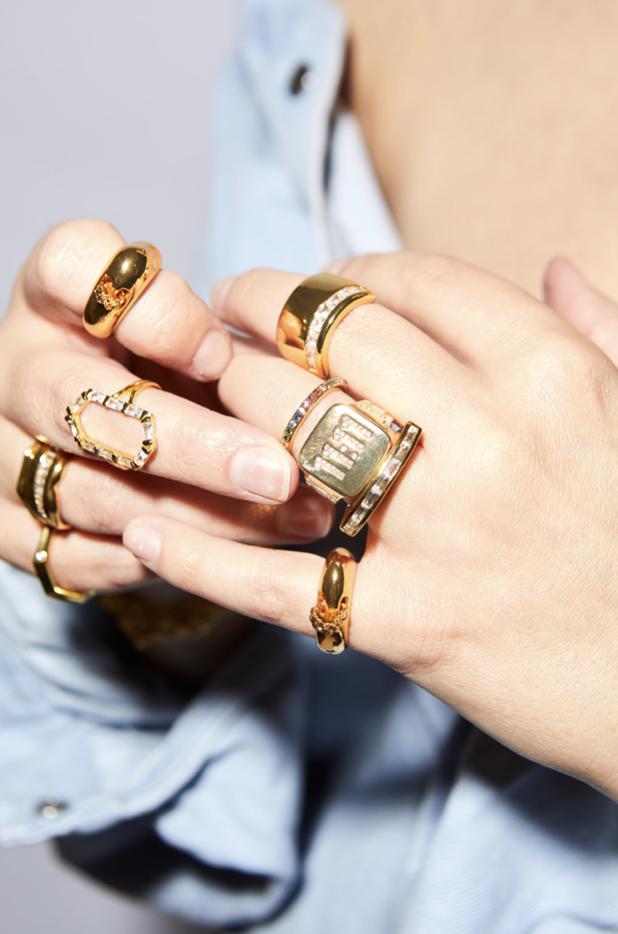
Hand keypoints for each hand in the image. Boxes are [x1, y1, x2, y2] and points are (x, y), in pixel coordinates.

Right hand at [0, 220, 332, 595]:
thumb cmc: (159, 368)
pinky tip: (232, 557)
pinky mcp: (9, 528)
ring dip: (201, 517)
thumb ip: (215, 336)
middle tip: (277, 472)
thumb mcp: (187, 330)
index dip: (158, 312)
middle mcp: (16, 372)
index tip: (224, 354)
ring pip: (94, 495)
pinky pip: (80, 558)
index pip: (75, 266)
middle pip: (80, 403)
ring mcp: (2, 454)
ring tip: (293, 521)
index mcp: (55, 297)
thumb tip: (262, 379)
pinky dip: (161, 562)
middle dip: (191, 445)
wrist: (98, 433)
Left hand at [123, 251, 617, 796]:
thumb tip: (555, 267)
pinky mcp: (406, 621)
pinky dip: (196, 556)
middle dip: (253, 317)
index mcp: (548, 371)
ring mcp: (443, 532)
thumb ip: (601, 329)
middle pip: (327, 340)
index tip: (298, 291)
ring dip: (216, 411)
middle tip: (219, 326)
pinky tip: (144, 531)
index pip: (409, 282)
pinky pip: (271, 580)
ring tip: (188, 403)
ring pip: (285, 434)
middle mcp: (491, 435)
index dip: (334, 274)